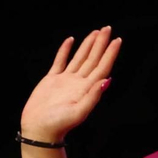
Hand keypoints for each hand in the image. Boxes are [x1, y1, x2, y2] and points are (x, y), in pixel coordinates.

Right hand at [18, 26, 120, 142]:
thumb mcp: (79, 112)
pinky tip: (71, 40)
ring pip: (79, 57)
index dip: (110, 53)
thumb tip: (107, 80)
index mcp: (86, 89)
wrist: (39, 129)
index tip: (117, 40)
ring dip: (88, 45)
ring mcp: (66, 80)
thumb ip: (93, 96)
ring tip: (96, 32)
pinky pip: (60, 61)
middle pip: (93, 59)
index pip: (102, 67)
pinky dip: (65, 50)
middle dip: (101, 44)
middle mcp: (78, 82)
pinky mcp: (52, 79)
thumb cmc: (58, 124)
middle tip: (108, 28)